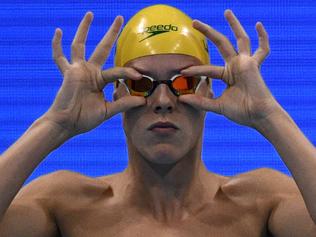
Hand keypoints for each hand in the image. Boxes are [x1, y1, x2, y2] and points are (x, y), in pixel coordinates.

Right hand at [44, 12, 144, 136]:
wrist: (67, 124)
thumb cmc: (84, 119)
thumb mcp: (107, 111)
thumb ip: (123, 104)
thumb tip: (143, 101)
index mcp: (100, 80)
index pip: (118, 72)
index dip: (128, 73)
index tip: (140, 76)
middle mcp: (90, 71)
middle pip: (103, 48)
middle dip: (112, 33)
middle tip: (120, 18)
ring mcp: (78, 70)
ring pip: (80, 45)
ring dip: (84, 29)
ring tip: (90, 13)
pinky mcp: (67, 73)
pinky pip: (59, 57)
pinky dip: (57, 45)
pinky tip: (58, 31)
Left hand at [179, 10, 281, 127]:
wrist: (257, 116)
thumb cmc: (241, 112)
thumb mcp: (217, 106)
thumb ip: (201, 101)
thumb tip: (182, 99)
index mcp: (228, 74)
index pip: (207, 69)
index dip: (195, 70)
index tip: (181, 71)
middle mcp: (236, 65)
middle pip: (220, 43)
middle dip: (207, 32)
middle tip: (194, 22)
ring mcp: (245, 63)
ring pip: (239, 39)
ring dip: (233, 24)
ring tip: (226, 11)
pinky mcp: (252, 64)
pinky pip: (262, 49)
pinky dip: (263, 37)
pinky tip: (258, 24)